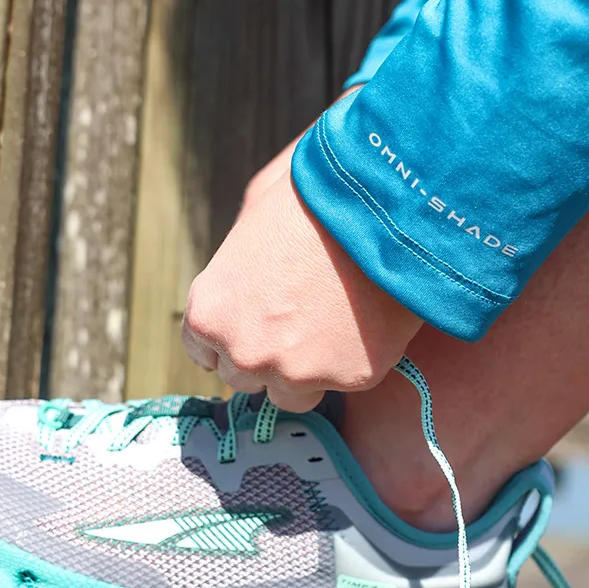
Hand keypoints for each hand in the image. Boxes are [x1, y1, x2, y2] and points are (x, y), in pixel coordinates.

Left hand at [181, 154, 421, 411]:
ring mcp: (295, 372)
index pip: (201, 350)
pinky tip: (363, 322)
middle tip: (295, 321)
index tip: (248, 324)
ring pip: (289, 395)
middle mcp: (244, 353)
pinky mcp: (347, 379)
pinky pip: (341, 382)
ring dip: (302, 371)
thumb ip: (236, 255)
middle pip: (242, 376)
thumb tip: (243, 272)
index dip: (227, 334)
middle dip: (263, 354)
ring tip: (329, 329)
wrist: (387, 203)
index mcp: (209, 314)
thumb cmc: (315, 192)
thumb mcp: (254, 209)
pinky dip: (350, 361)